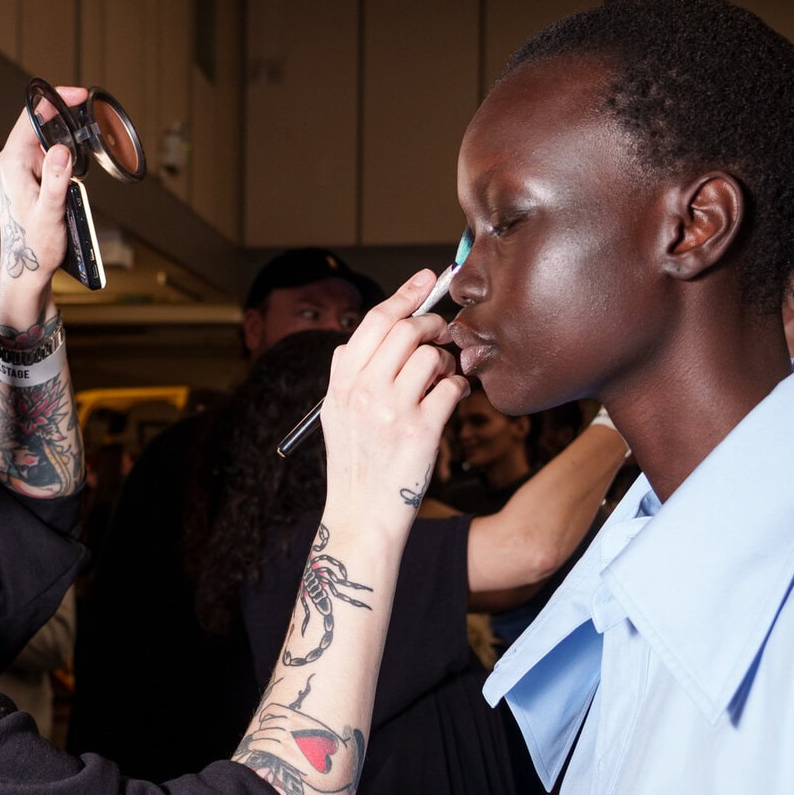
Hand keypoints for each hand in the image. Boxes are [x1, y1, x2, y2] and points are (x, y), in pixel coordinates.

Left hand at [0, 85, 83, 322]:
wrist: (27, 268)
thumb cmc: (34, 245)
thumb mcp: (50, 214)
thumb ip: (56, 180)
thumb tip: (62, 149)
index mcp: (12, 162)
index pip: (32, 116)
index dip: (55, 99)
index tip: (79, 94)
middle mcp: (14, 160)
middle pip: (41, 122)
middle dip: (66, 116)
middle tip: (91, 115)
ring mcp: (23, 168)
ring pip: (48, 139)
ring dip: (68, 138)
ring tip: (87, 145)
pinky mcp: (33, 178)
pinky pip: (50, 155)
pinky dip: (67, 154)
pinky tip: (79, 166)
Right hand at [320, 271, 468, 536]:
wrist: (361, 515)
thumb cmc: (354, 465)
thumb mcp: (334, 415)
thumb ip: (345, 376)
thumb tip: (357, 340)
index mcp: (341, 382)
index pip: (374, 321)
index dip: (405, 294)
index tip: (427, 279)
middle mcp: (363, 391)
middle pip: (407, 330)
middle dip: (432, 325)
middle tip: (442, 334)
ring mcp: (392, 410)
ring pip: (431, 356)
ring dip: (446, 360)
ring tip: (444, 375)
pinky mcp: (421, 431)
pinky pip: (451, 388)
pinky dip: (458, 387)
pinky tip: (453, 396)